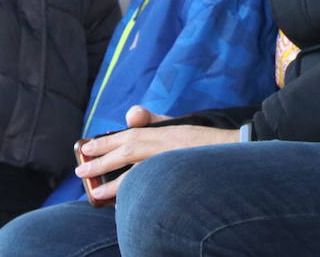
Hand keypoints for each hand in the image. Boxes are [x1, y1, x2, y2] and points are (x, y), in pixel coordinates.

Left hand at [74, 105, 236, 200]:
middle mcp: (171, 143)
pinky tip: (125, 205)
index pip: (132, 133)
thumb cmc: (202, 142)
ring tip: (95, 192)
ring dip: (116, 184)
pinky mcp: (185, 175)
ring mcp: (178, 160)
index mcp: (167, 131)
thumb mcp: (177, 125)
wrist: (237, 153)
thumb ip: (154, 120)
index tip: (86, 148)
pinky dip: (139, 196)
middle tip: (82, 170)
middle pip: (131, 149)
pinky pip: (156, 188)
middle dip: (104, 159)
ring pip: (141, 172)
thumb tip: (131, 113)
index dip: (107, 142)